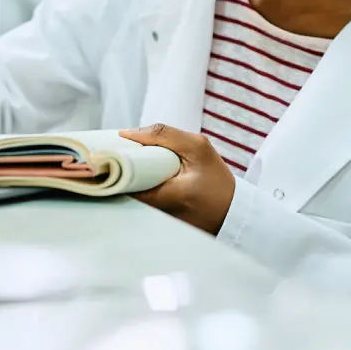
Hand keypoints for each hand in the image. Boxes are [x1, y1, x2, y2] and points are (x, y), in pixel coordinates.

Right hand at [119, 124, 235, 234]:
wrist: (236, 216)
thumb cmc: (212, 208)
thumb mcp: (179, 199)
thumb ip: (151, 191)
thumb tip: (124, 186)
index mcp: (194, 146)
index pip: (159, 133)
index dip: (135, 136)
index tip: (115, 142)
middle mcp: (196, 142)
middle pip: (158, 134)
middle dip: (137, 141)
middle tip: (116, 150)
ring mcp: (197, 148)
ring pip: (163, 140)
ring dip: (145, 147)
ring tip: (126, 157)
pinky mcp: (195, 157)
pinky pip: (169, 149)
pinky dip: (154, 153)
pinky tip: (143, 164)